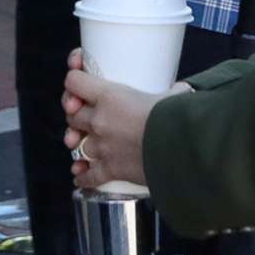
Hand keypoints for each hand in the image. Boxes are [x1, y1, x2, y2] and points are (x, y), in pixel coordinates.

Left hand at [61, 49, 188, 189]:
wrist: (181, 149)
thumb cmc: (176, 118)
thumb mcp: (170, 95)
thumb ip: (170, 91)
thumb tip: (182, 90)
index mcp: (109, 96)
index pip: (74, 81)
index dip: (74, 78)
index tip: (78, 78)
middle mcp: (99, 120)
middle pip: (72, 115)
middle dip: (75, 114)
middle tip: (84, 114)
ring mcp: (102, 147)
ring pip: (75, 144)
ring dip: (78, 143)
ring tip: (82, 144)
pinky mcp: (109, 170)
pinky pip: (88, 176)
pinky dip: (83, 177)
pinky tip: (80, 177)